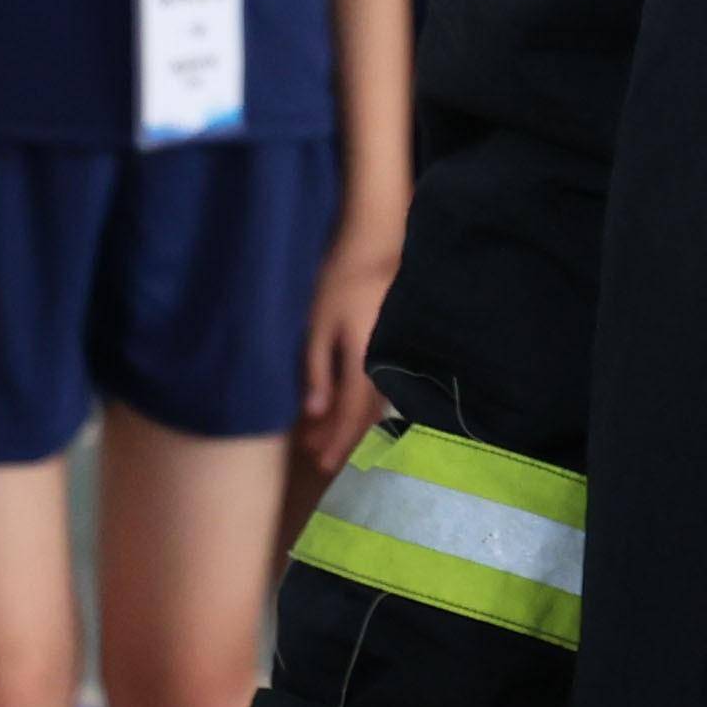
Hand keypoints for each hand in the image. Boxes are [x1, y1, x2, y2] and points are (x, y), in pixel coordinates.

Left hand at [300, 238, 399, 475]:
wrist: (377, 243)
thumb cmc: (342, 281)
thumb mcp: (319, 326)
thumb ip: (317, 371)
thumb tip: (314, 413)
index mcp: (365, 363)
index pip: (351, 415)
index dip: (336, 441)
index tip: (322, 463)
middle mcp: (384, 365)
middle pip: (365, 415)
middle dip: (340, 437)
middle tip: (317, 454)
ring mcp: (392, 354)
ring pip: (373, 402)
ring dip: (349, 422)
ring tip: (323, 433)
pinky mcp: (392, 344)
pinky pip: (378, 385)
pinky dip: (359, 402)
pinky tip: (343, 403)